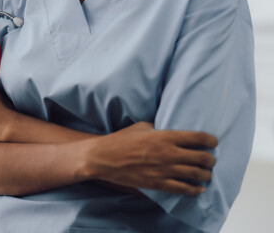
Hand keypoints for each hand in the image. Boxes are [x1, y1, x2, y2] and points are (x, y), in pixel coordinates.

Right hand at [75, 122, 216, 194]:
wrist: (103, 158)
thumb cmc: (120, 140)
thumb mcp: (142, 126)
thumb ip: (159, 129)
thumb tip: (170, 130)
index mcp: (165, 136)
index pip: (199, 138)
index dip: (211, 141)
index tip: (213, 143)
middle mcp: (168, 153)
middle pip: (202, 158)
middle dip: (210, 160)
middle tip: (210, 160)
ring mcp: (164, 170)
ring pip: (196, 174)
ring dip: (205, 175)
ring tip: (206, 174)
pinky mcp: (157, 183)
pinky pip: (183, 189)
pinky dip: (194, 190)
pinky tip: (198, 189)